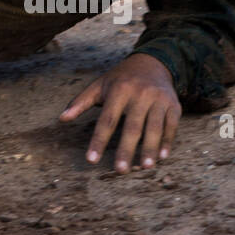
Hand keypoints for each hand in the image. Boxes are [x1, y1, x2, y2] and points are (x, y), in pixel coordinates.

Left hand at [59, 53, 180, 172]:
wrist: (152, 62)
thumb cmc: (121, 79)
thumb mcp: (99, 85)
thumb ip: (80, 102)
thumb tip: (61, 119)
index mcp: (119, 90)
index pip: (107, 119)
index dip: (99, 141)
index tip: (92, 160)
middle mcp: (140, 94)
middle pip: (132, 126)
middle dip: (126, 150)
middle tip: (120, 171)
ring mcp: (158, 99)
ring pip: (154, 127)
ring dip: (150, 148)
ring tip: (144, 168)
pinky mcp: (173, 104)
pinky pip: (171, 125)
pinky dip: (167, 141)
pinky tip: (162, 157)